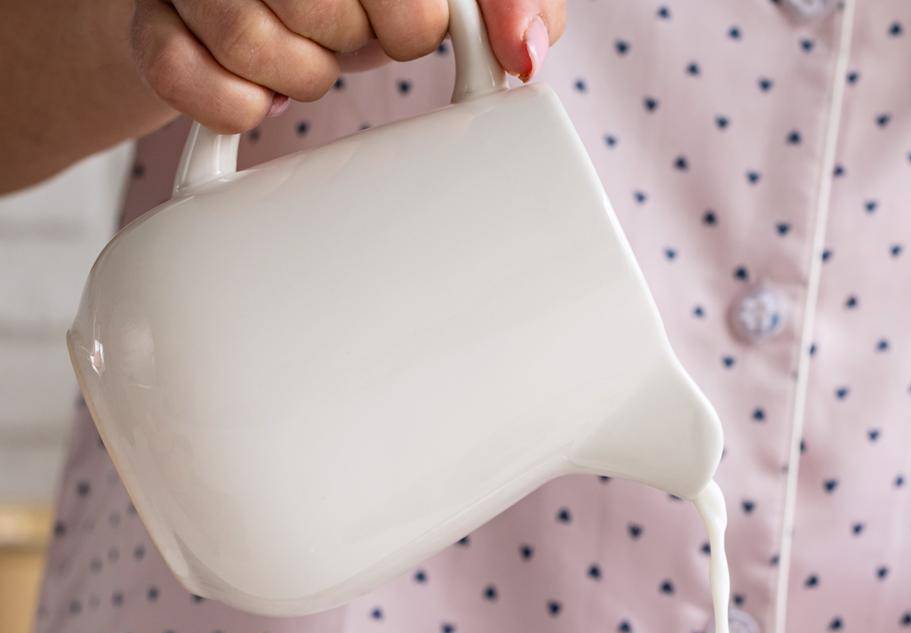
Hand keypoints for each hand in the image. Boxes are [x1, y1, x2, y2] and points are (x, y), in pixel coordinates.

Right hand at [131, 0, 565, 130]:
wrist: (255, 11)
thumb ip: (509, 0)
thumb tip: (524, 55)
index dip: (412, 18)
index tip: (416, 28)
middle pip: (318, 3)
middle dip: (353, 41)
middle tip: (352, 37)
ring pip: (245, 33)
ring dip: (295, 76)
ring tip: (308, 63)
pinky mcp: (148, 14)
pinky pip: (178, 68)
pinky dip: (231, 106)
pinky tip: (257, 97)